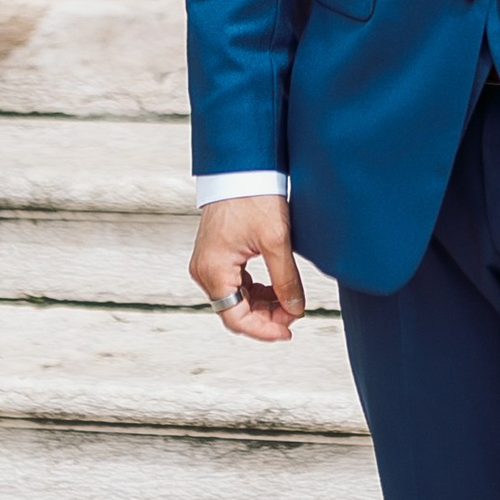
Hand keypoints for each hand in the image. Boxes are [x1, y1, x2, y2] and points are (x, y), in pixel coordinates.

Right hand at [190, 195, 304, 343]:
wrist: (242, 168)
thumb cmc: (253, 196)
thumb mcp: (276, 241)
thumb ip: (286, 281)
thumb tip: (295, 310)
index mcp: (214, 270)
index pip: (236, 319)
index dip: (263, 331)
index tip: (288, 331)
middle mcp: (204, 270)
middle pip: (234, 311)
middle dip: (266, 318)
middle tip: (295, 313)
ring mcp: (208, 263)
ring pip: (236, 300)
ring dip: (262, 306)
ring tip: (289, 302)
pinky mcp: (216, 256)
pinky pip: (235, 285)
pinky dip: (256, 292)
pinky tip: (276, 289)